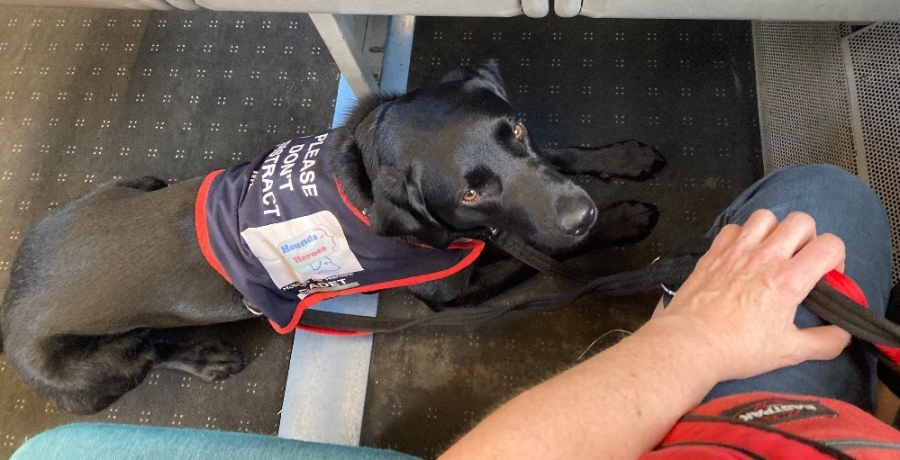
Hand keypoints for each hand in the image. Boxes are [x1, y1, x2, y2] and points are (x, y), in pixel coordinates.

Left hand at [654, 209, 850, 381]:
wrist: (690, 344)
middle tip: (802, 262)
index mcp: (788, 279)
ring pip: (766, 216)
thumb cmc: (736, 348)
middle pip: (801, 221)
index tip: (826, 277)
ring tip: (773, 254)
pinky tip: (743, 255)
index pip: (830, 245)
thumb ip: (825, 342)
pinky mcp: (713, 253)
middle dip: (810, 238)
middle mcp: (764, 257)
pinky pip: (733, 228)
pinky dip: (742, 235)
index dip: (836, 258)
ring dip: (775, 230)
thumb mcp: (789, 351)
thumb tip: (842, 335)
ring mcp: (736, 251)